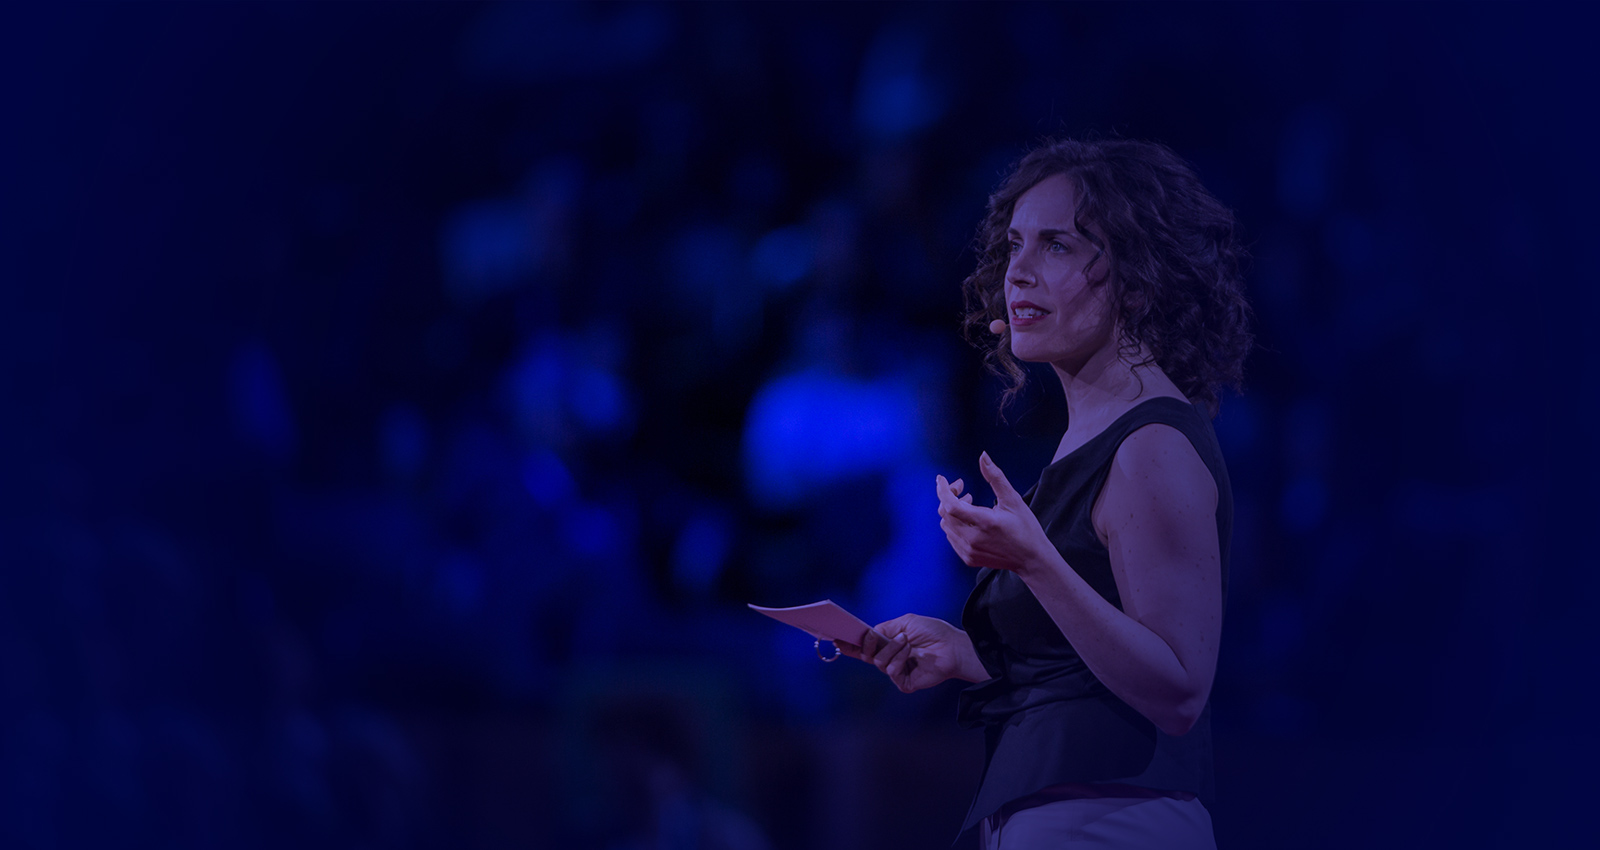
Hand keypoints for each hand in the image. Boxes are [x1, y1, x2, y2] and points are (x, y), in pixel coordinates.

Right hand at [836, 614, 982, 691]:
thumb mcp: (905, 622)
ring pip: (879, 662)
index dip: (851, 644)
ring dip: (892, 649)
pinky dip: (899, 659)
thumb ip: (884, 628)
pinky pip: (891, 671)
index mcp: (888, 644)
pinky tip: (911, 654)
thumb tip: (868, 635)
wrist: (952, 648)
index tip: (837, 639)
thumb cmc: (932, 633)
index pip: (864, 647)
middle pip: (866, 655)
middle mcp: (890, 658)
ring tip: (906, 641)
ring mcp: (896, 671)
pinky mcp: (903, 683)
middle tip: (873, 637)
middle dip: (868, 645)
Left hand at [936, 452, 1054, 573]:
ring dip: (951, 510)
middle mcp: (973, 539)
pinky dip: (954, 524)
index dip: (943, 490)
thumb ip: (995, 477)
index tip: (942, 479)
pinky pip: (951, 537)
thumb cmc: (1025, 528)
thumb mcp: (1013, 499)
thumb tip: (983, 456)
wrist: (1031, 558)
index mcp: (984, 522)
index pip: (951, 505)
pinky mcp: (968, 558)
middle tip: (962, 488)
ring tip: (968, 502)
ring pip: (946, 525)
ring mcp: (969, 551)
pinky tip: (968, 519)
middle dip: (949, 496)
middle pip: (945, 513)